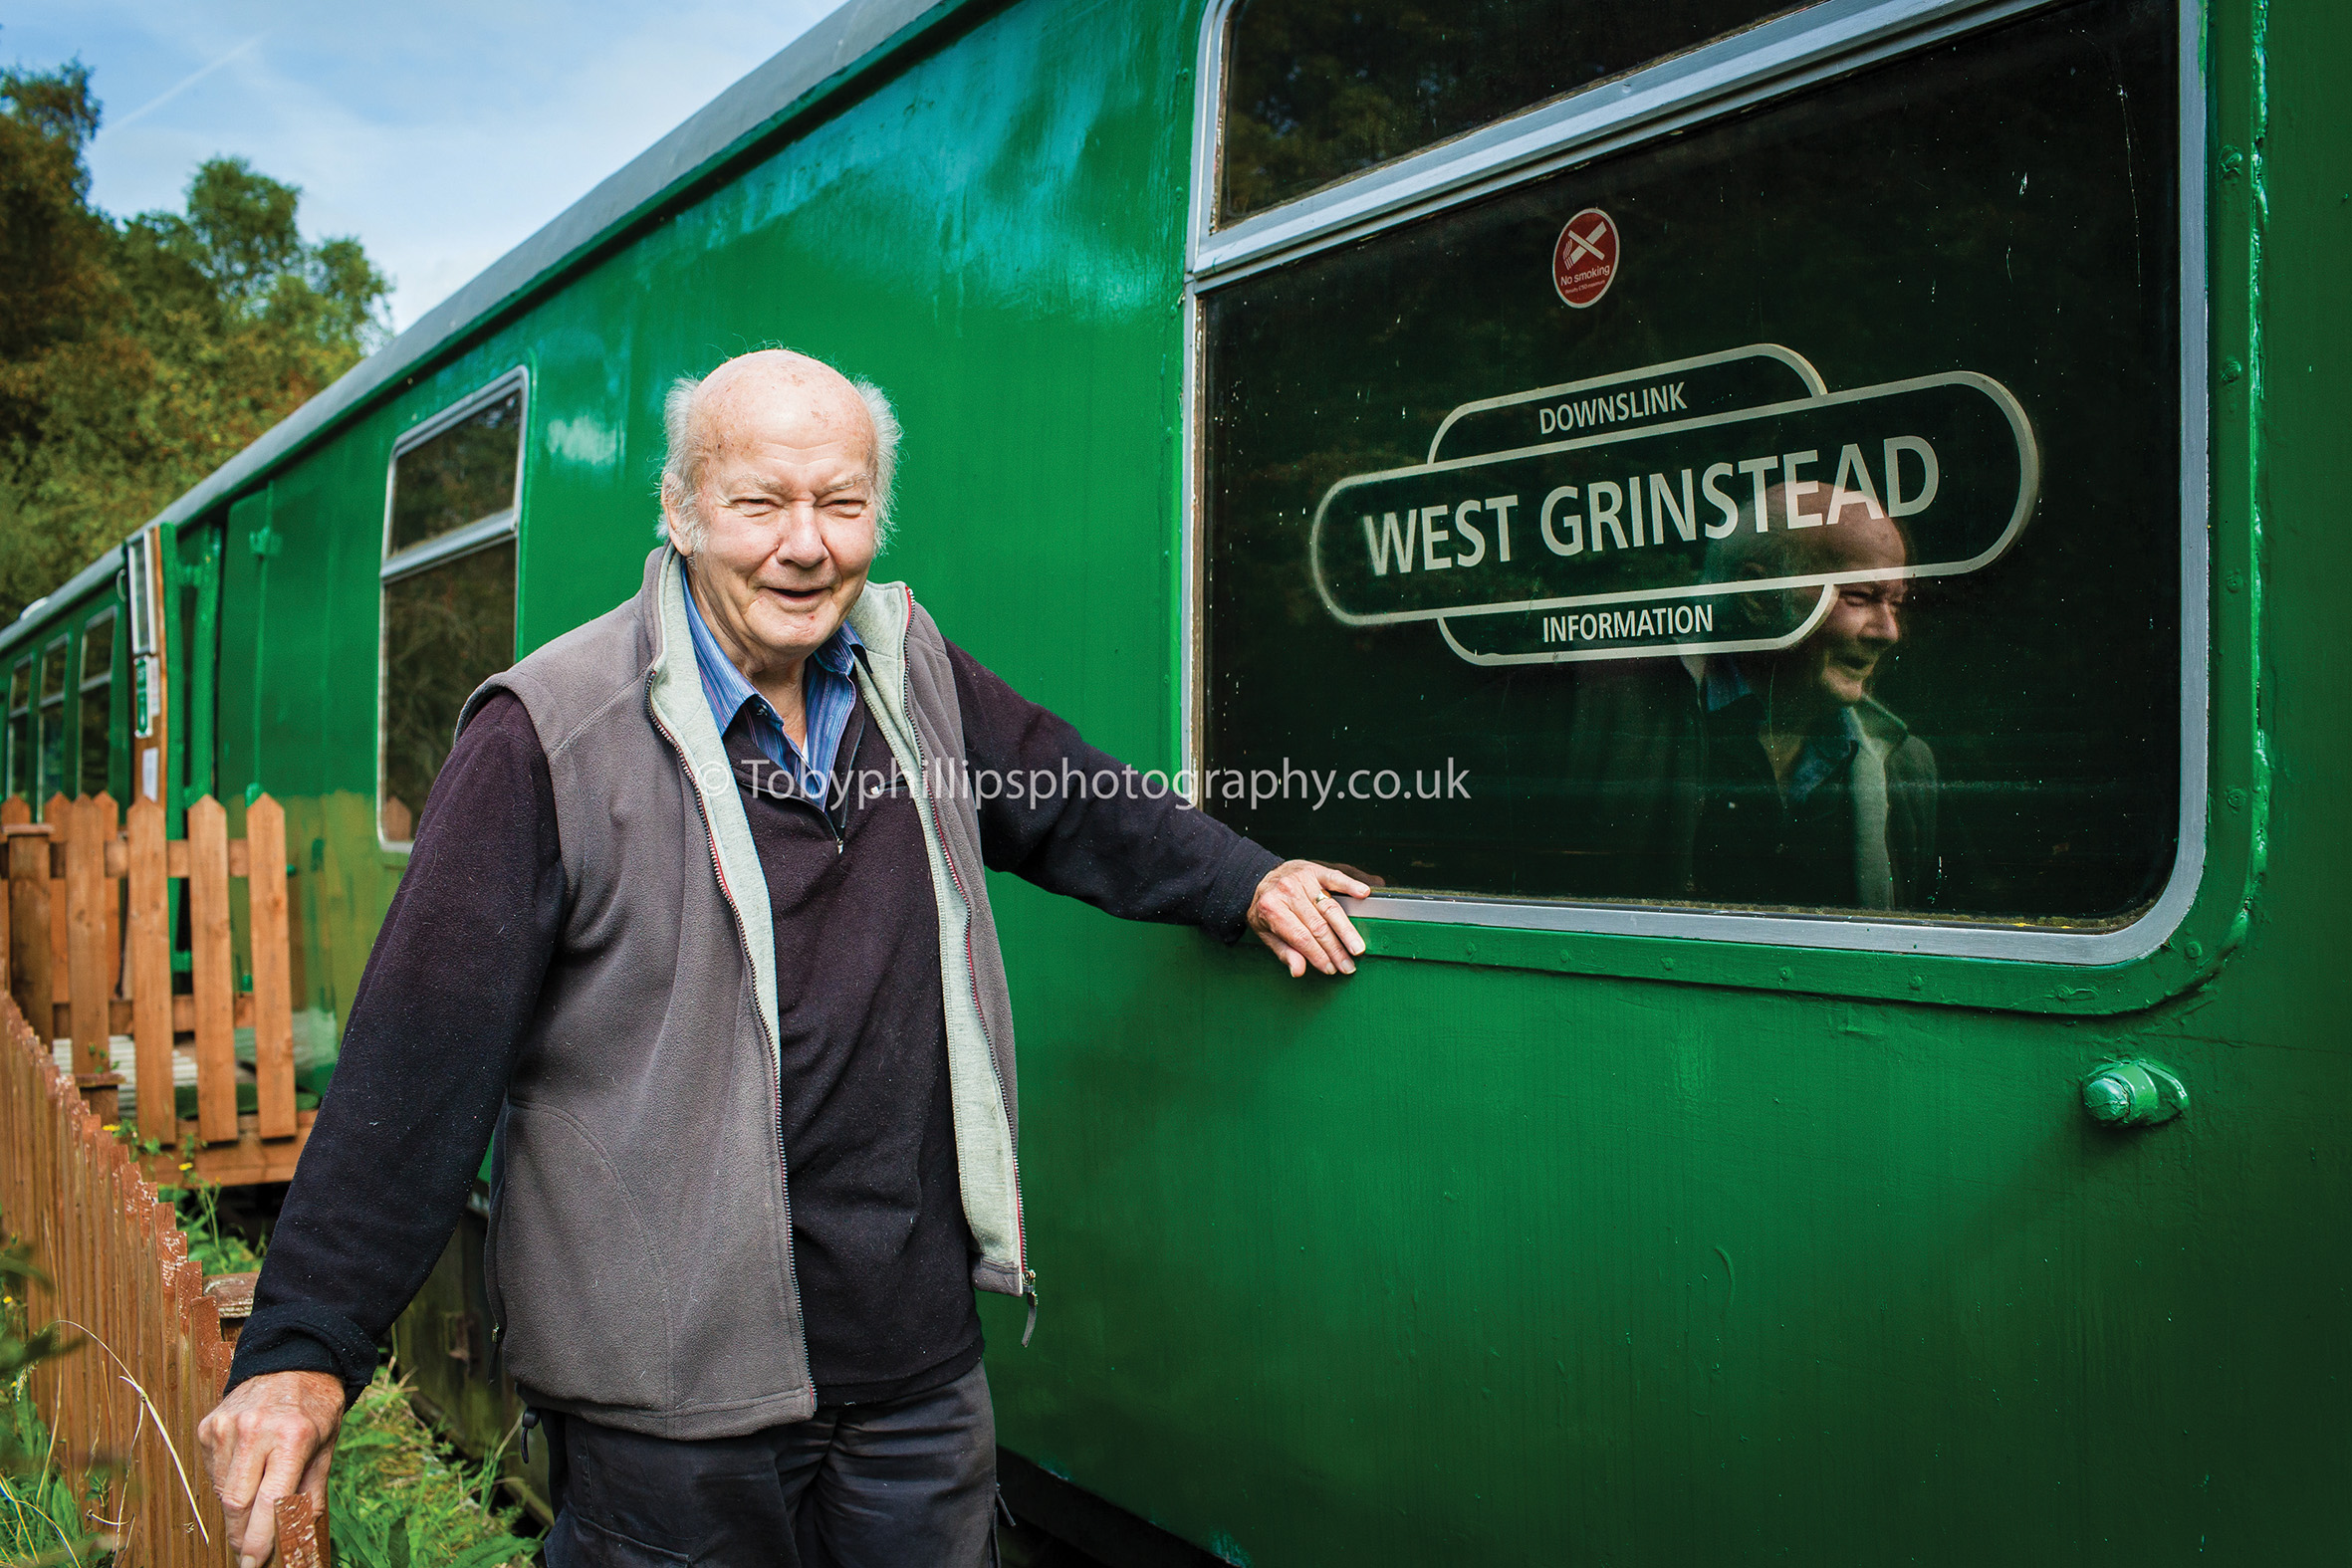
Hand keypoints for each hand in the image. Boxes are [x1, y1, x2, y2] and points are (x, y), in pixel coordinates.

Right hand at [197, 1369, 344, 1567]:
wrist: (293, 1359)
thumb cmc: (314, 1407)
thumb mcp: (326, 1447)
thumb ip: (310, 1494)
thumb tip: (299, 1538)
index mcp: (293, 1436)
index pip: (270, 1501)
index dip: (259, 1539)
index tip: (253, 1563)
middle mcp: (256, 1430)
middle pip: (237, 1503)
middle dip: (241, 1534)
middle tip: (249, 1550)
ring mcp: (227, 1426)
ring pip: (222, 1491)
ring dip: (235, 1509)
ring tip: (254, 1501)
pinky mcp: (209, 1425)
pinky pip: (213, 1470)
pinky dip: (227, 1482)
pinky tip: (245, 1469)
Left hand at [1247, 860, 1370, 977]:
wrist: (1258, 878)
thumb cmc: (1266, 909)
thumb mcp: (1266, 933)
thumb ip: (1284, 951)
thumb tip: (1298, 971)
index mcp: (1272, 908)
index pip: (1300, 937)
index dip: (1317, 956)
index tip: (1330, 969)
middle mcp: (1287, 891)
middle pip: (1318, 925)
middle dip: (1335, 950)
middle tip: (1348, 966)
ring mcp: (1303, 879)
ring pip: (1330, 907)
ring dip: (1346, 930)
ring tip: (1358, 947)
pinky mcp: (1315, 870)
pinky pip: (1336, 878)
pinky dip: (1350, 885)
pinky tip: (1363, 894)